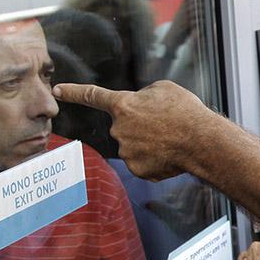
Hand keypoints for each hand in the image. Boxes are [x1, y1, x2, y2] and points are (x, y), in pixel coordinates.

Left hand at [53, 81, 216, 181]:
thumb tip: (139, 107)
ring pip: (134, 147)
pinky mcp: (137, 169)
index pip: (92, 96)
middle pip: (124, 127)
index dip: (73, 92)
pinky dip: (154, 160)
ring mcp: (127, 151)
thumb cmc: (185, 111)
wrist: (201, 141)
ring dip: (149, 143)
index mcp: (123, 105)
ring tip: (171, 139)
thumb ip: (143, 97)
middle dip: (140, 126)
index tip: (57, 91)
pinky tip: (169, 154)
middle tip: (165, 124)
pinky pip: (142, 163)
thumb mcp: (163, 89)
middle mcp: (119, 129)